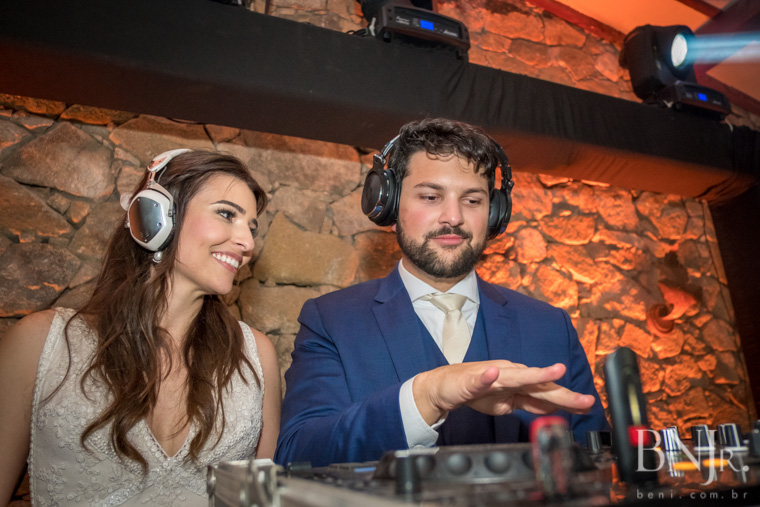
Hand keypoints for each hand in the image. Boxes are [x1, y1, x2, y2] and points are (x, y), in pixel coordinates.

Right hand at [412, 360, 594, 425]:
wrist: (446, 386)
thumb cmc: (477, 391)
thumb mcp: (508, 403)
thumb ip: (530, 404)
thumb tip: (555, 408)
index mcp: (520, 382)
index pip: (547, 392)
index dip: (568, 399)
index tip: (588, 405)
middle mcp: (510, 374)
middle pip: (540, 385)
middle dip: (562, 393)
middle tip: (584, 400)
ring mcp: (492, 375)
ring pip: (516, 376)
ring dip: (534, 374)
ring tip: (553, 371)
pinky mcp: (472, 379)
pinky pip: (480, 379)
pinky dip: (486, 377)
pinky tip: (492, 374)